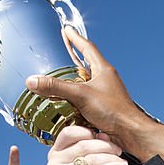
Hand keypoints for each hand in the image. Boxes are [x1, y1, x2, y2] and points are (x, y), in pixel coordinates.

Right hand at [26, 28, 144, 142]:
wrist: (131, 133)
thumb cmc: (113, 111)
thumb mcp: (80, 95)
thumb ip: (56, 87)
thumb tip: (32, 81)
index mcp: (103, 70)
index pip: (87, 48)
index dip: (75, 39)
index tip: (67, 31)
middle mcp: (107, 80)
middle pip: (88, 64)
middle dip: (74, 59)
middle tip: (63, 53)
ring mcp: (107, 95)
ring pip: (88, 83)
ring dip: (75, 81)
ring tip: (62, 80)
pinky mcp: (106, 109)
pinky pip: (89, 99)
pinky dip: (78, 99)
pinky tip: (70, 104)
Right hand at [46, 126, 127, 164]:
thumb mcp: (86, 164)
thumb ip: (91, 145)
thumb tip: (102, 134)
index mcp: (54, 155)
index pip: (68, 133)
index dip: (88, 132)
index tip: (101, 137)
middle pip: (85, 145)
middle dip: (106, 146)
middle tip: (118, 151)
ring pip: (93, 158)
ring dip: (112, 159)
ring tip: (121, 163)